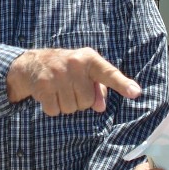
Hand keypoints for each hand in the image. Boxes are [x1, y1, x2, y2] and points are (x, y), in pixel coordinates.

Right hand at [6, 47, 140, 115]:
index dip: (122, 84)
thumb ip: (98, 89)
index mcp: (89, 59)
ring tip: (59, 91)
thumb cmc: (67, 70)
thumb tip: (100, 107)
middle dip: (80, 101)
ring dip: (65, 105)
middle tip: (70, 88)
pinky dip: (52, 108)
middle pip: (87, 101)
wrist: (33, 63)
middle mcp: (74, 64)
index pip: (108, 73)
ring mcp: (57, 74)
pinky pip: (54, 110)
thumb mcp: (85, 72)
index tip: (136, 92)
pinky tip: (48, 95)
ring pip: (71, 108)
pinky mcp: (42, 85)